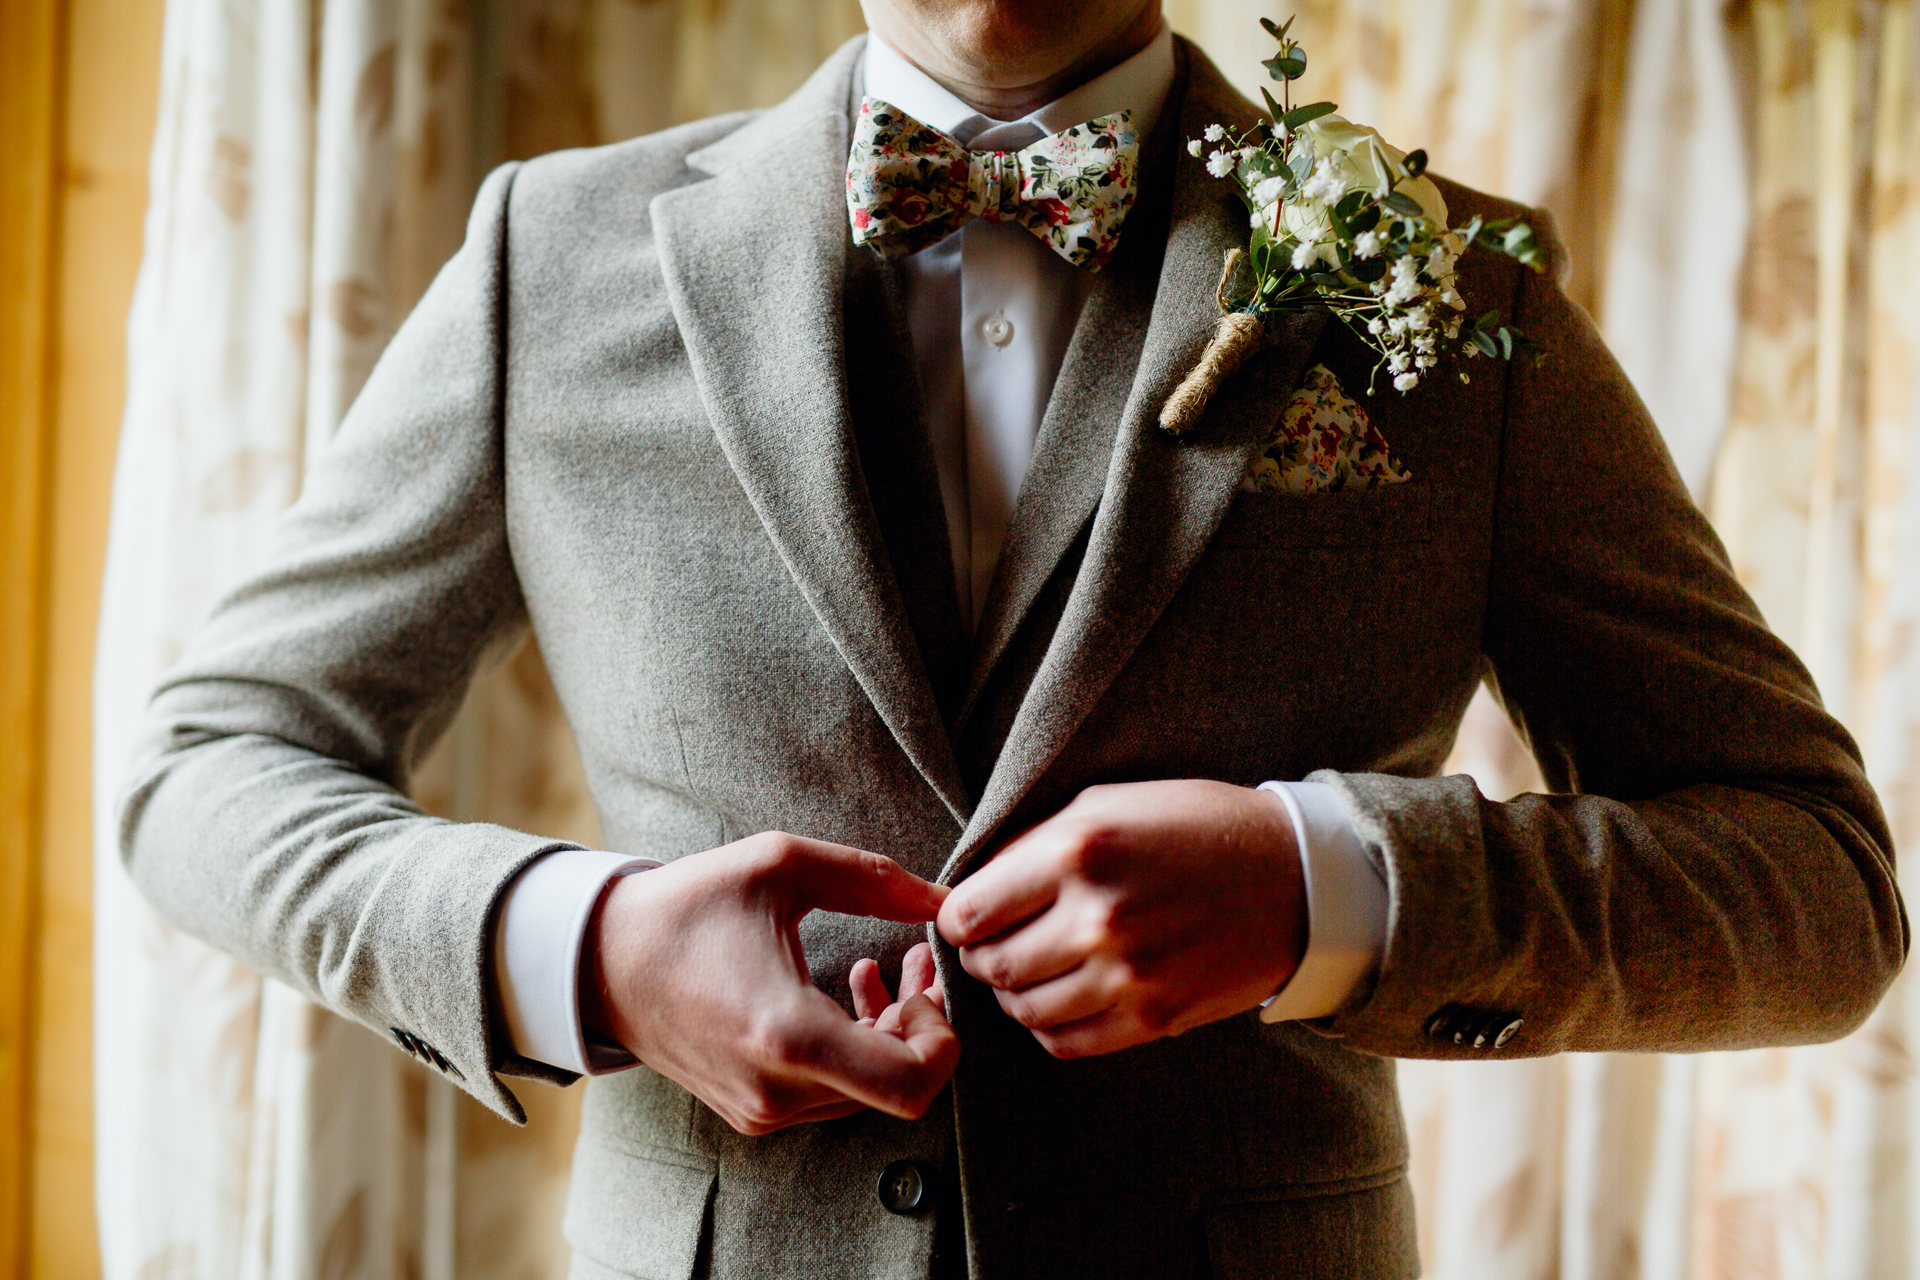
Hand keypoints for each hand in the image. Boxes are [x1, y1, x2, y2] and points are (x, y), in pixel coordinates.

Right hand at [584, 832, 959, 1134]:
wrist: (599, 962)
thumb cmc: (685, 907)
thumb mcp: (779, 865)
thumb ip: (872, 880)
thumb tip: (945, 901)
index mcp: (787, 1034)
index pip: (911, 1084)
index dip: (943, 1039)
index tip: (926, 981)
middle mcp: (777, 1090)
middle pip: (900, 1088)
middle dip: (924, 1024)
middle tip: (918, 962)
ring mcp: (763, 1111)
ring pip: (869, 1091)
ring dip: (892, 1032)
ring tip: (882, 966)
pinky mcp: (754, 1112)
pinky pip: (833, 1091)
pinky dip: (856, 1046)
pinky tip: (848, 989)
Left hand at [936, 780, 1305, 1058]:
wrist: (1294, 878)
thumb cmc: (1195, 827)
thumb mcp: (1107, 803)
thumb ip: (1034, 846)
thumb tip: (970, 887)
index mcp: (1080, 850)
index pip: (970, 912)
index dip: (955, 921)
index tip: (964, 920)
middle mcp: (1098, 917)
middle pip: (993, 966)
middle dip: (980, 960)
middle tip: (992, 947)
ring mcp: (1129, 974)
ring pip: (1024, 1011)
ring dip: (1013, 996)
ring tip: (1029, 972)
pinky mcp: (1155, 1016)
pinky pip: (1067, 1043)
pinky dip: (1048, 1027)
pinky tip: (1062, 999)